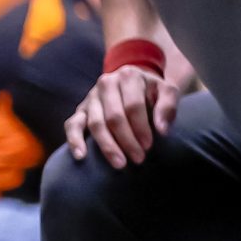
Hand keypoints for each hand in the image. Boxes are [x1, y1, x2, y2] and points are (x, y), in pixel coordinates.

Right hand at [66, 67, 181, 168]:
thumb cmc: (151, 91)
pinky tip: (81, 156)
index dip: (140, 127)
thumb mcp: (167, 91)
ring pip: (95, 124)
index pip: (133, 106)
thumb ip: (168, 107)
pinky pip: (72, 125)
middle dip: (126, 140)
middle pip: (113, 116)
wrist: (133, 83)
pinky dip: (75, 140)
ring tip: (119, 163)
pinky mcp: (80, 109)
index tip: (148, 146)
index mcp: (128, 76)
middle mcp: (106, 84)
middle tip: (138, 158)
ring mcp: (90, 97)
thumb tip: (161, 130)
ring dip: (107, 146)